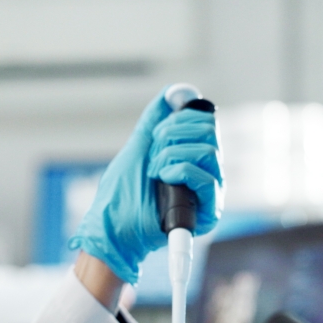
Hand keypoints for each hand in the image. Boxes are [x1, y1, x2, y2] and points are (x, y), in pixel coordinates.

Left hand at [68, 89, 222, 284]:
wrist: (112, 230)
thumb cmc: (120, 196)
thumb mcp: (136, 149)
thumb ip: (153, 121)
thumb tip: (170, 92)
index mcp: (190, 156)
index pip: (204, 122)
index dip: (179, 120)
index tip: (156, 134)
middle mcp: (204, 171)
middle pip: (210, 130)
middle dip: (173, 135)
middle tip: (153, 155)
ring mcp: (207, 191)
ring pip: (209, 151)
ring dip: (171, 156)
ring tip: (154, 173)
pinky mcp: (208, 211)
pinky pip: (208, 178)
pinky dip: (181, 172)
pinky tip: (164, 181)